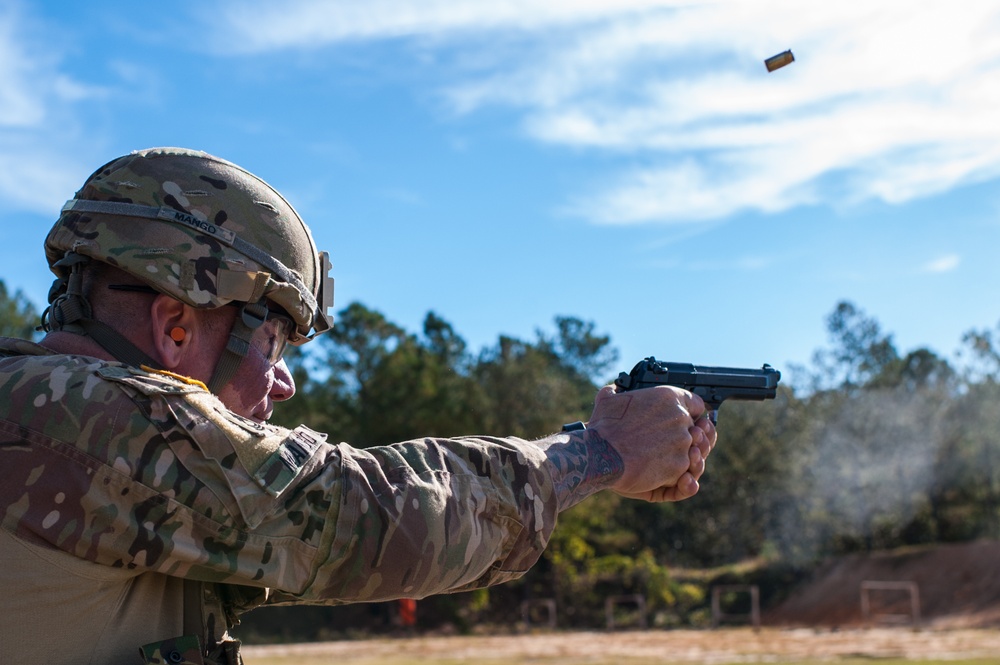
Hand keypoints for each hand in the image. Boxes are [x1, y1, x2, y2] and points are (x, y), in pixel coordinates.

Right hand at [586, 384, 716, 501]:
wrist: (601, 454)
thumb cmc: (604, 427)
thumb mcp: (608, 400)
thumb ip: (617, 392)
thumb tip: (613, 391)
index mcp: (669, 397)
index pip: (696, 403)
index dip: (692, 413)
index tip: (685, 420)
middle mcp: (681, 418)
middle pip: (697, 429)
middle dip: (686, 437)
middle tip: (670, 444)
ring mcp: (683, 443)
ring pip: (692, 453)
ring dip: (681, 458)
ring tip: (664, 462)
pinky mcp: (679, 466)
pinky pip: (684, 472)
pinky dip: (675, 476)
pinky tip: (662, 475)